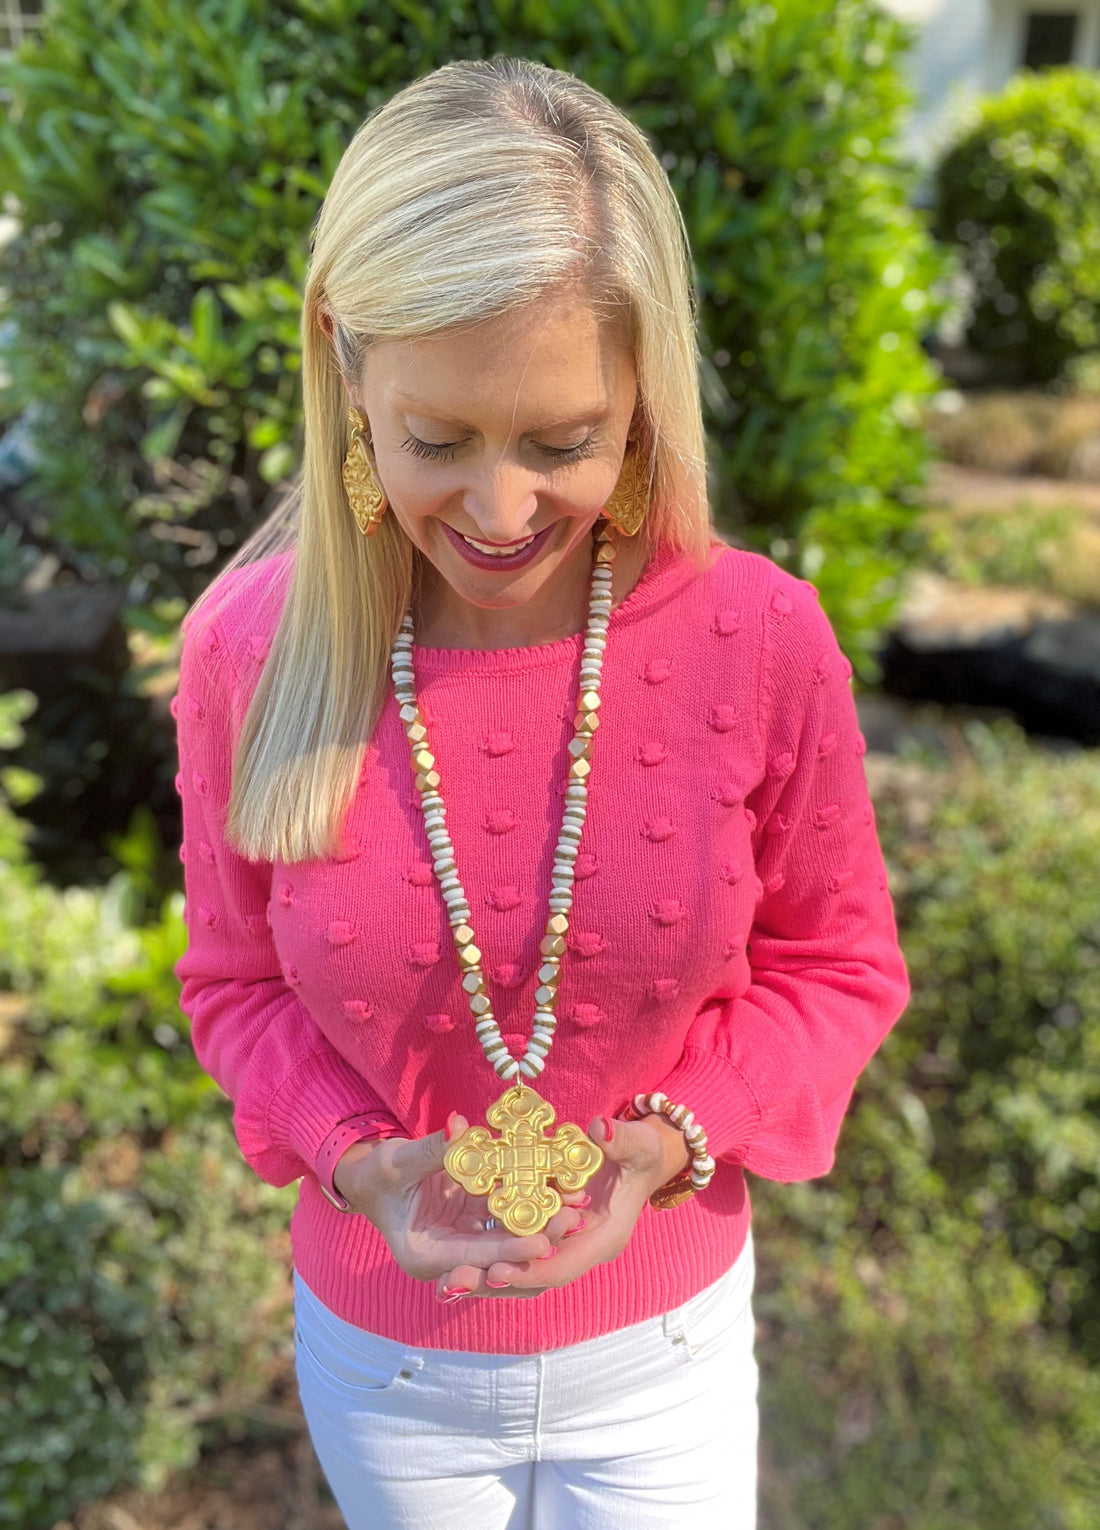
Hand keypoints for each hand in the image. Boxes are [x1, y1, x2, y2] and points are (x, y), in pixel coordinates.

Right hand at [333, 1116, 585, 1289]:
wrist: (372, 1178)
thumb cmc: (376, 1175)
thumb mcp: (396, 1163)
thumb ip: (430, 1151)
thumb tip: (459, 1128)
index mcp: (425, 1256)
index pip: (474, 1256)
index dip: (509, 1249)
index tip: (543, 1243)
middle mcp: (451, 1255)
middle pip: (501, 1253)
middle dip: (539, 1238)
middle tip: (574, 1220)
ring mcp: (467, 1237)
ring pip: (511, 1233)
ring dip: (544, 1219)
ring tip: (578, 1203)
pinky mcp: (477, 1219)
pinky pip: (508, 1211)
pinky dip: (532, 1199)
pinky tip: (560, 1185)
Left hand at [431, 1111, 690, 1300]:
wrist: (641, 1158)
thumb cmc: (643, 1152)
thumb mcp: (638, 1145)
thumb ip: (621, 1140)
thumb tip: (599, 1129)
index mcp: (601, 1240)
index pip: (562, 1267)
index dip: (529, 1270)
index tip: (494, 1270)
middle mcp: (579, 1250)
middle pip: (533, 1278)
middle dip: (495, 1281)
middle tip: (453, 1283)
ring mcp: (562, 1244)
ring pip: (520, 1269)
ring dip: (486, 1275)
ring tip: (446, 1281)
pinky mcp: (547, 1231)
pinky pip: (516, 1248)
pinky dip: (490, 1254)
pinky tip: (455, 1258)